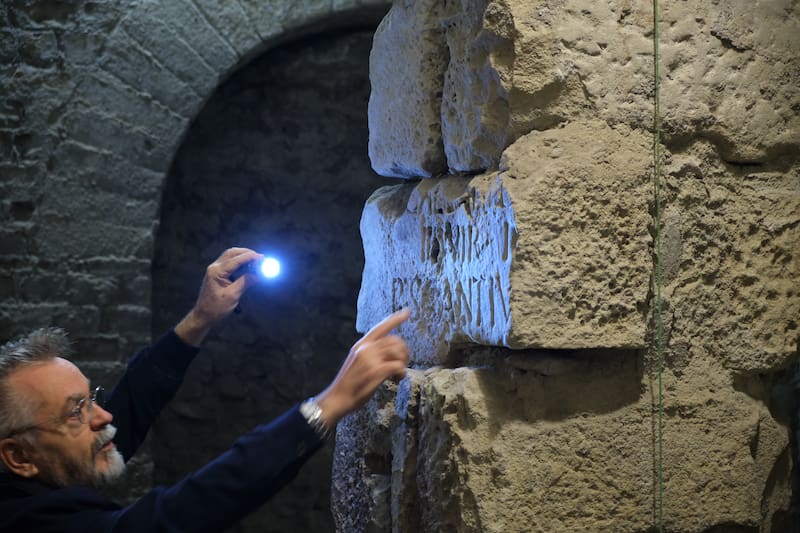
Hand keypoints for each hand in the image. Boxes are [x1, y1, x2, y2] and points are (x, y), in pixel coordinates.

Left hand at [175, 248, 262, 345]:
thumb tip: (258, 274)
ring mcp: (214, 269)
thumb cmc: (216, 308)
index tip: (262, 257)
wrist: (203, 315)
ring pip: (230, 256)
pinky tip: (247, 266)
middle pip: (232, 253)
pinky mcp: (216, 274)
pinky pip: (229, 263)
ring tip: (255, 261)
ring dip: (243, 256)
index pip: (236, 260)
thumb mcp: (232, 296)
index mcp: (217, 271)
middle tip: (260, 258)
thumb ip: (245, 282)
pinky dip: (239, 262)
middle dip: (247, 253)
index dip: (250, 257)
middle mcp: (214, 267)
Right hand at [315, 309, 410, 427]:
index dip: (395, 319)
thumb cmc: (348, 384)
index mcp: (361, 344)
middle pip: (395, 340)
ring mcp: (371, 359)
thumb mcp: (356, 361)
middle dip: (404, 351)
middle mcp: (366, 348)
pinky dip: (401, 373)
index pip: (381, 327)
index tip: (407, 311)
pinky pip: (398, 366)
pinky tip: (397, 379)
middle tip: (402, 363)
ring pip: (398, 352)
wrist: (337, 398)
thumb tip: (386, 352)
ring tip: (398, 374)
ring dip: (403, 363)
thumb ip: (369, 353)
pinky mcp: (376, 371)